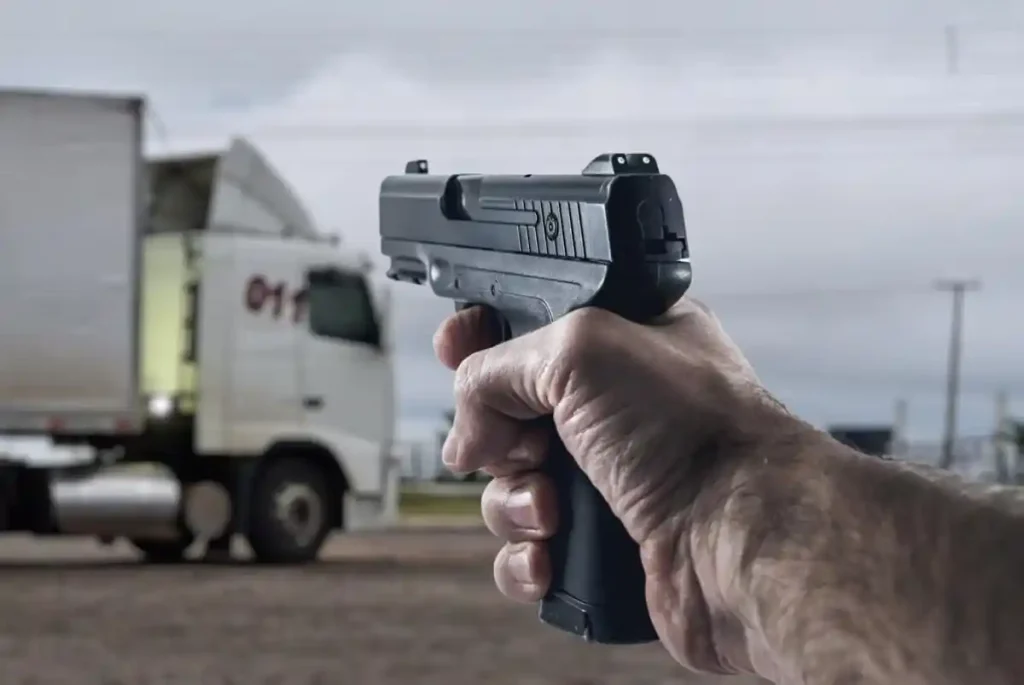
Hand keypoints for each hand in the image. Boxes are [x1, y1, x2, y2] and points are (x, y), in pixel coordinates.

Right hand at [435, 299, 794, 674]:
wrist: (744, 540)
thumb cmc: (699, 433)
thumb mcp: (580, 348)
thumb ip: (499, 365)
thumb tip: (468, 429)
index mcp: (623, 341)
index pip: (530, 325)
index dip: (484, 337)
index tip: (455, 348)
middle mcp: (615, 409)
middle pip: (506, 412)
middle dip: (495, 435)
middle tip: (523, 444)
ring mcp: (609, 478)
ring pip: (509, 487)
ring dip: (511, 501)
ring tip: (550, 508)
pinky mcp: (602, 543)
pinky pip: (527, 549)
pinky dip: (525, 556)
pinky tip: (551, 555)